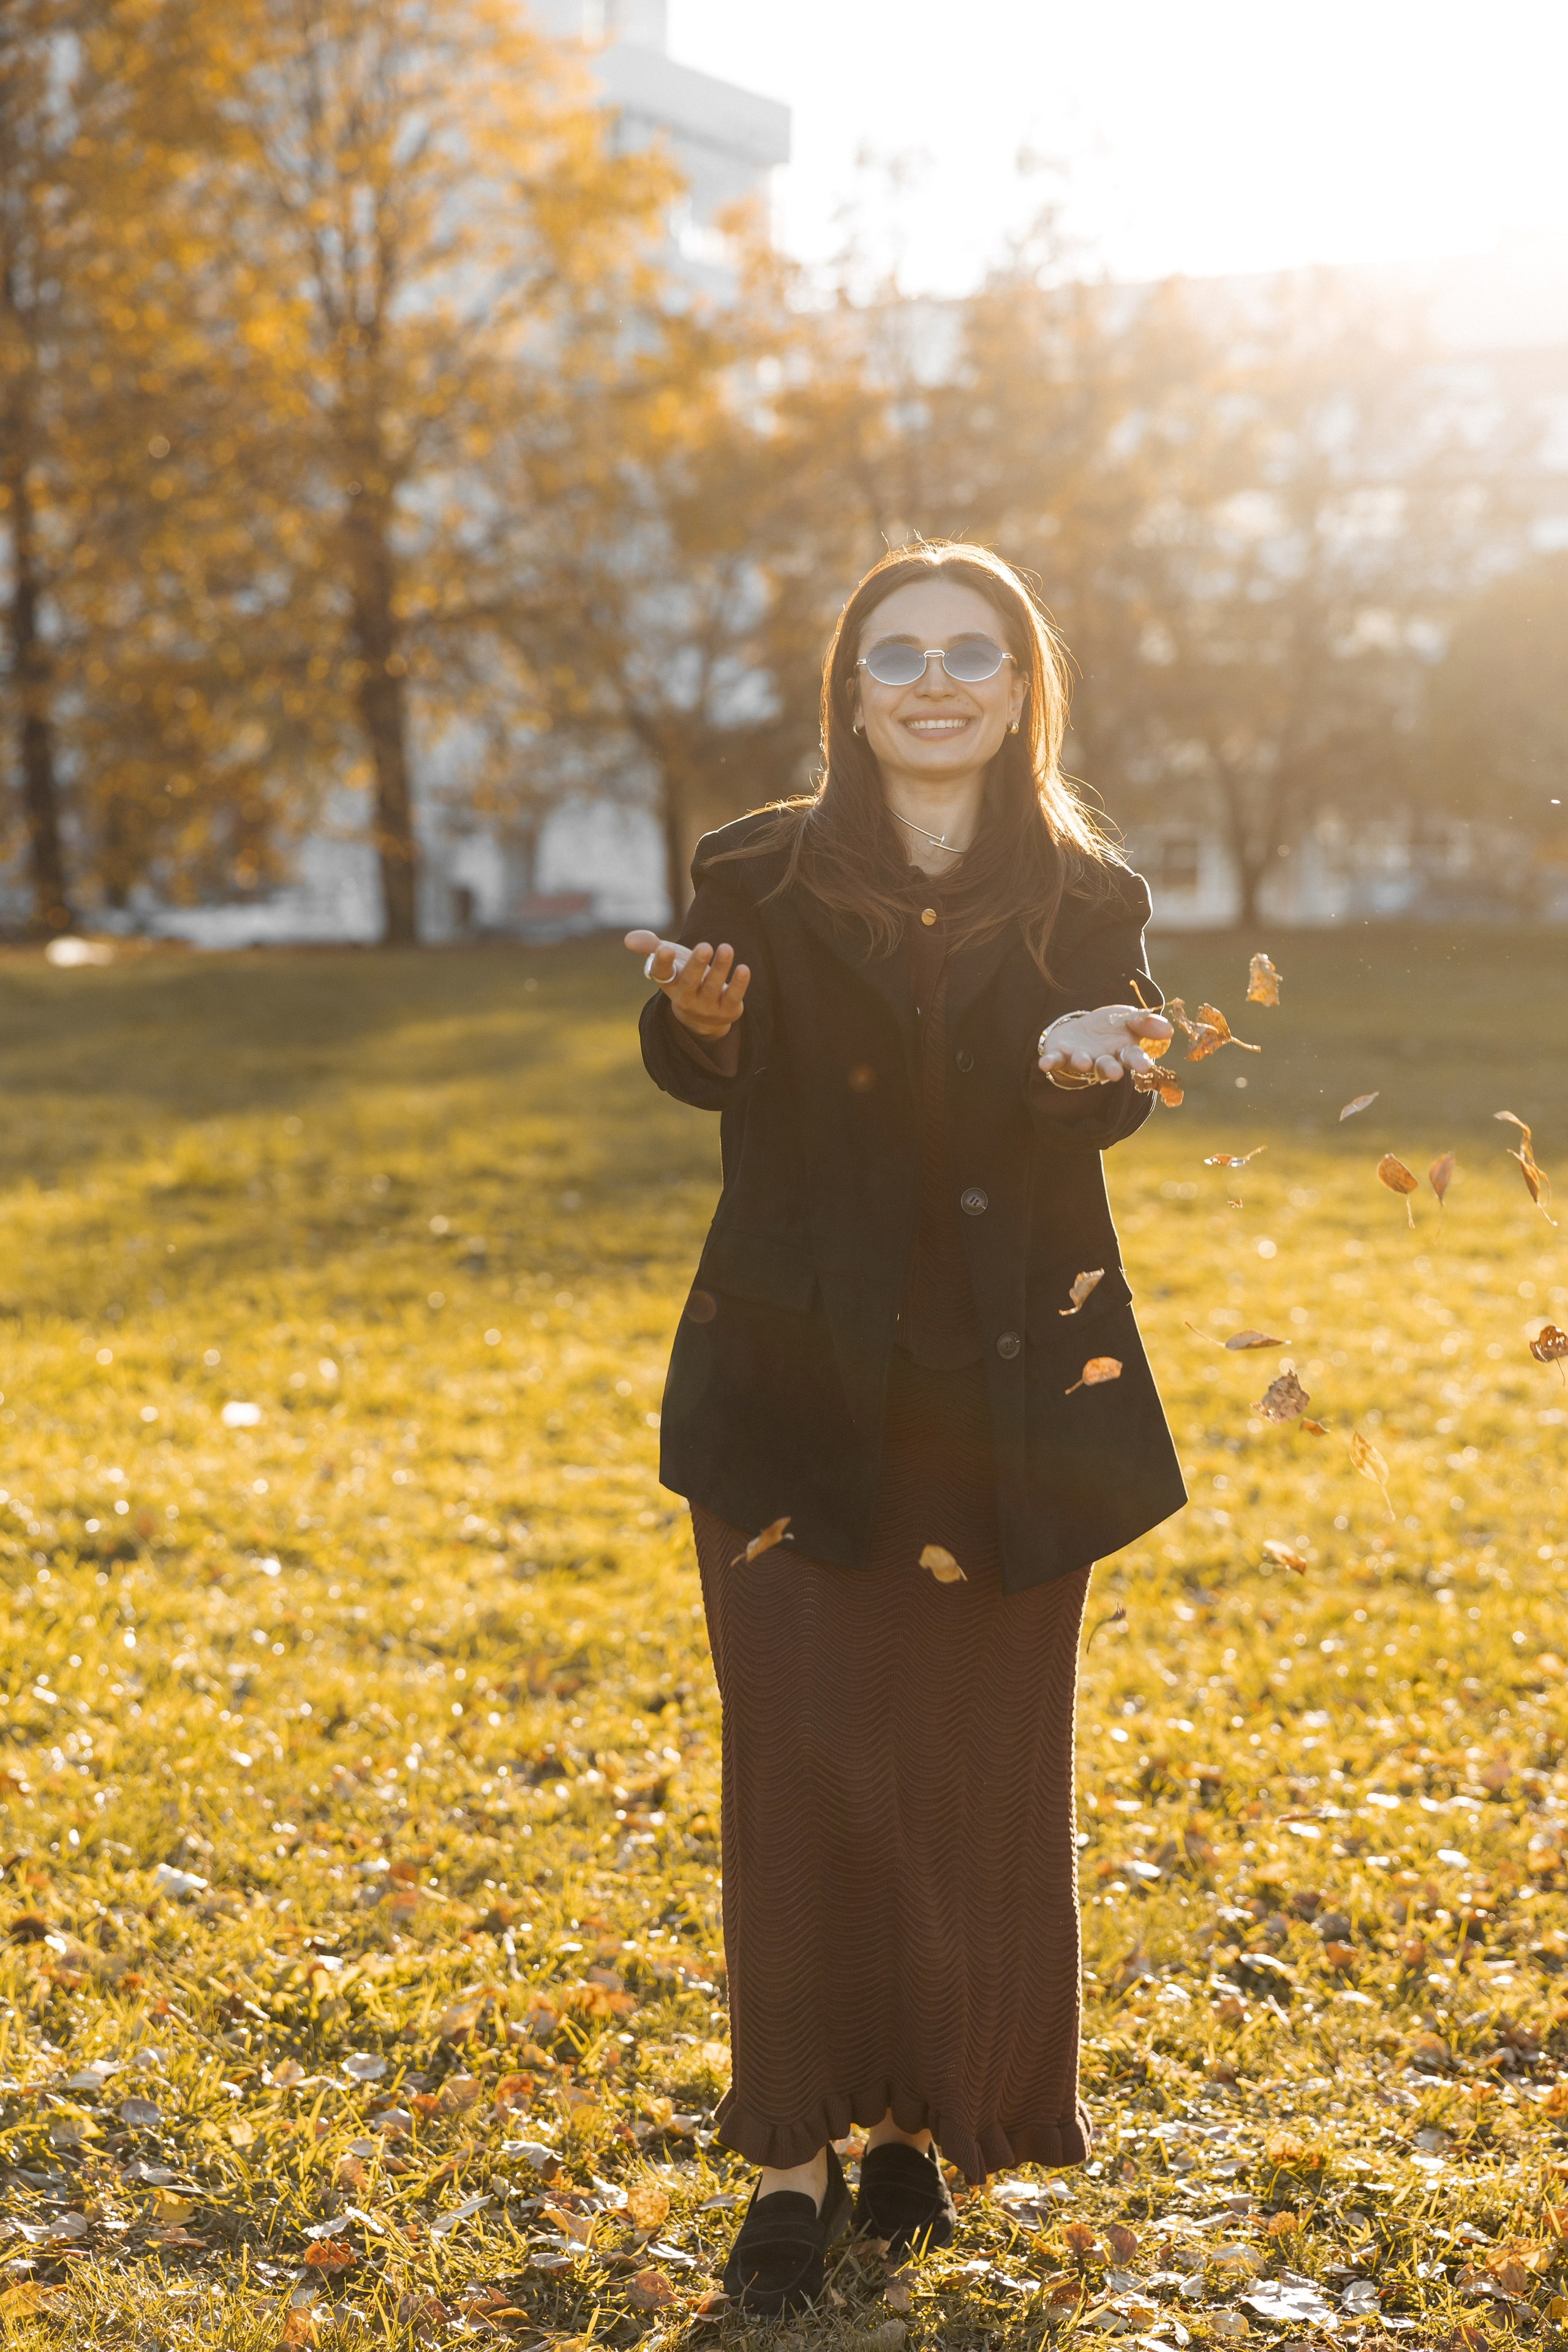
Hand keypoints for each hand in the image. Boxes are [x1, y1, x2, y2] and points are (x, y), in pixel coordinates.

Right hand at [625, 928, 750, 1040]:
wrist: (704, 1016)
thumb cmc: (684, 978)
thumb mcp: (670, 962)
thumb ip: (651, 947)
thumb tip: (629, 939)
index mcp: (669, 983)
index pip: (662, 974)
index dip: (663, 962)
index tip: (666, 948)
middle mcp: (686, 997)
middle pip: (690, 981)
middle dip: (697, 964)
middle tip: (704, 946)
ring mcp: (706, 1006)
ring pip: (713, 987)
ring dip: (720, 968)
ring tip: (726, 948)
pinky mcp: (727, 1010)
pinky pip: (733, 996)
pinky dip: (738, 984)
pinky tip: (743, 968)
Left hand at [1038, 1003, 1173, 1084]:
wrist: (1082, 1029)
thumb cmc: (1111, 1027)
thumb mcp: (1130, 1018)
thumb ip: (1147, 1023)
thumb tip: (1169, 1030)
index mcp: (1122, 1051)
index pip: (1133, 1057)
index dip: (1139, 1061)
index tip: (1144, 1066)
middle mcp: (1102, 1059)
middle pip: (1107, 1066)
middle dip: (1111, 1069)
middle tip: (1115, 1073)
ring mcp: (1081, 1059)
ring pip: (1083, 1064)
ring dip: (1083, 1063)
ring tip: (1084, 1062)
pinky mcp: (1060, 1055)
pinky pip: (1054, 1061)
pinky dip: (1050, 1063)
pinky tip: (1044, 1064)